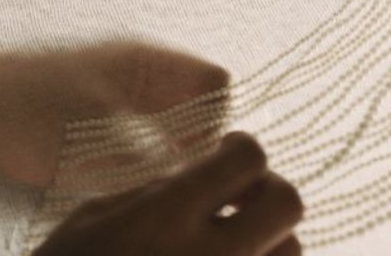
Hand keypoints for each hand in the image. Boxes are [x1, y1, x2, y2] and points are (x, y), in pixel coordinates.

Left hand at [0, 38, 230, 186]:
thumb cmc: (37, 114)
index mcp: (146, 60)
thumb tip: (194, 167)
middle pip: (198, 93)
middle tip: (182, 168)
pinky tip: (139, 164)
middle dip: (199, 131)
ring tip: (161, 169)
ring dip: (178, 139)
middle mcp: (143, 66)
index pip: (213, 78)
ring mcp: (126, 82)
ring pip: (176, 109)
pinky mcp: (110, 100)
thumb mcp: (101, 140)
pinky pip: (152, 119)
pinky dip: (157, 141)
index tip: (197, 153)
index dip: (215, 117)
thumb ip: (154, 154)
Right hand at [32, 131, 303, 255]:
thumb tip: (203, 174)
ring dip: (271, 238)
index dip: (242, 146)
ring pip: (294, 252)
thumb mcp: (97, 215)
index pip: (247, 158)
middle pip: (288, 203)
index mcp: (169, 215)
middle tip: (239, 194)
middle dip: (269, 188)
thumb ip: (159, 190)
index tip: (227, 149)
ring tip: (233, 239)